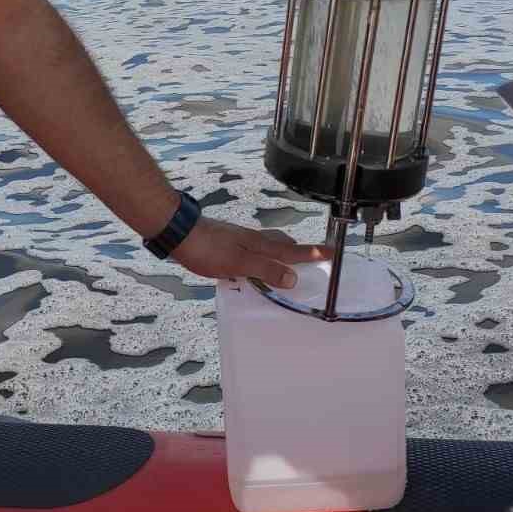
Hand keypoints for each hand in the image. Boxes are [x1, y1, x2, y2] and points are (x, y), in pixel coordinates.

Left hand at [172, 215, 330, 289]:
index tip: (333, 252)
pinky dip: (260, 256)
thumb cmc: (208, 249)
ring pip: (266, 245)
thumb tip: (294, 278)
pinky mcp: (225, 244)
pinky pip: (251, 250)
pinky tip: (251, 263)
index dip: (313, 253)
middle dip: (299, 251)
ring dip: (279, 253)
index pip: (293, 251)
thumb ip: (266, 270)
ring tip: (286, 261)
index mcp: (260, 244)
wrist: (179, 233)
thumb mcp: (240, 263)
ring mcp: (238, 240)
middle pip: (282, 244)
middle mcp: (253, 239)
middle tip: (313, 256)